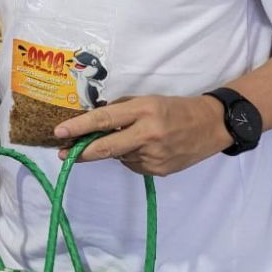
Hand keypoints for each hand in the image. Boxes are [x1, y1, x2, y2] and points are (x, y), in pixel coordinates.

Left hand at [54, 95, 233, 175]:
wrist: (212, 126)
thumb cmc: (174, 108)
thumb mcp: (147, 101)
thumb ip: (121, 112)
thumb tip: (92, 125)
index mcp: (144, 111)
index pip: (104, 119)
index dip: (79, 127)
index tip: (59, 132)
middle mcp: (148, 134)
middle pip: (106, 148)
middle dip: (81, 152)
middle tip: (64, 153)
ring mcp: (154, 156)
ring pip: (119, 156)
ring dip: (114, 150)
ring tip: (133, 139)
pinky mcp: (159, 170)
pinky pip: (132, 164)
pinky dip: (130, 157)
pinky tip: (145, 148)